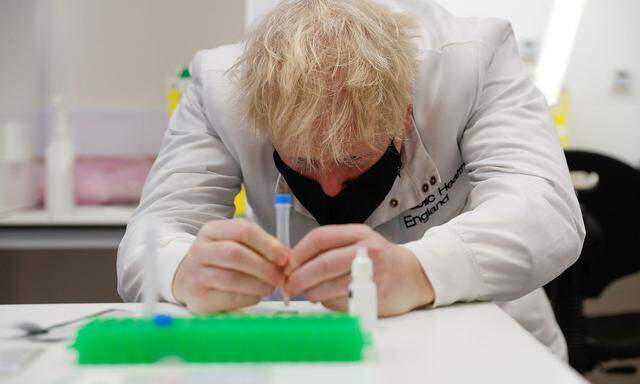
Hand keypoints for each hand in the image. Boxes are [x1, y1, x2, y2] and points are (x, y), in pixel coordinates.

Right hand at [173, 219, 289, 312]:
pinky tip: (256, 295)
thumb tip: (287, 258)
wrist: (187, 280)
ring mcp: (194, 275)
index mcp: (211, 230)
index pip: (242, 230)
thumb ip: (259, 247)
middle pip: (235, 253)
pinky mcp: (198, 298)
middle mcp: (199, 250)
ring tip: (271, 287)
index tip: (284, 256)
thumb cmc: (220, 261)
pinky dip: (250, 297)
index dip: (267, 243)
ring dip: (259, 284)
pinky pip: (230, 298)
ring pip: (232, 278)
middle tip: (280, 276)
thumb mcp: (234, 244)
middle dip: (264, 266)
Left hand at [284, 225, 433, 316]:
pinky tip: (331, 299)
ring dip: (312, 293)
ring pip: (330, 286)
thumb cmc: (378, 260)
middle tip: (288, 286)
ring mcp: (374, 273)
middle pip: (324, 263)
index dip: (297, 253)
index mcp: (358, 233)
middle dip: (300, 277)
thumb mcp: (357, 243)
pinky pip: (343, 302)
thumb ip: (329, 249)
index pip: (319, 238)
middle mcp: (367, 250)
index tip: (285, 265)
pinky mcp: (376, 295)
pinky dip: (329, 303)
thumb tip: (291, 265)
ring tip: (309, 294)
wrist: (413, 275)